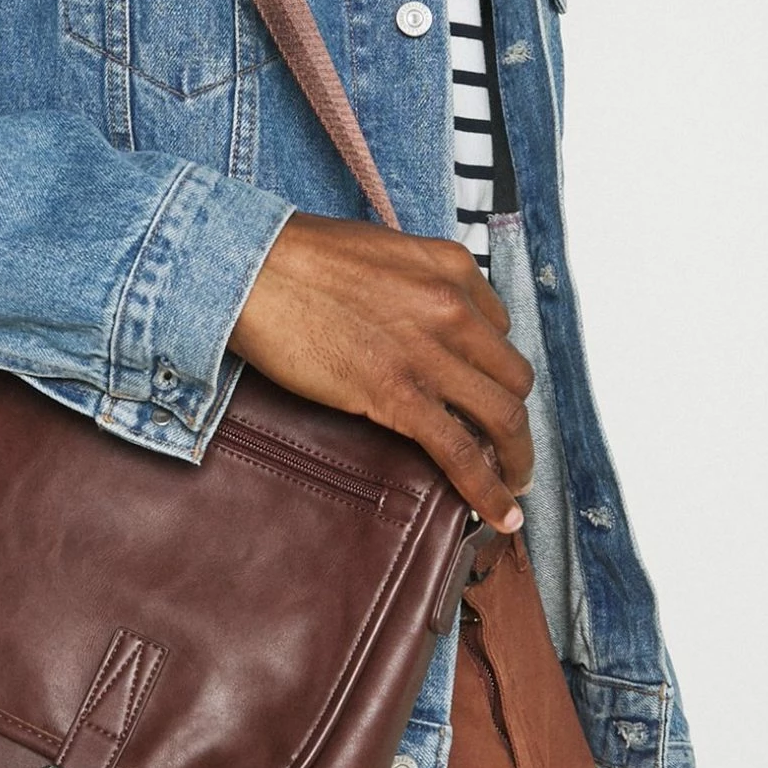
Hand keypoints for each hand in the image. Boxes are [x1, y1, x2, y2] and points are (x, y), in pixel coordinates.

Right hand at [230, 212, 531, 531]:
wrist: (250, 268)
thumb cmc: (297, 258)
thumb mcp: (379, 251)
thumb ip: (413, 284)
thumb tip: (416, 324)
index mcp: (451, 266)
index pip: (499, 327)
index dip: (490, 365)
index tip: (480, 390)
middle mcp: (454, 307)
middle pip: (512, 376)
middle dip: (511, 415)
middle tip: (503, 443)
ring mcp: (431, 353)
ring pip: (505, 417)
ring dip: (516, 458)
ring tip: (513, 484)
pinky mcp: (399, 396)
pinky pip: (463, 452)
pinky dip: (490, 490)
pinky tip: (502, 516)